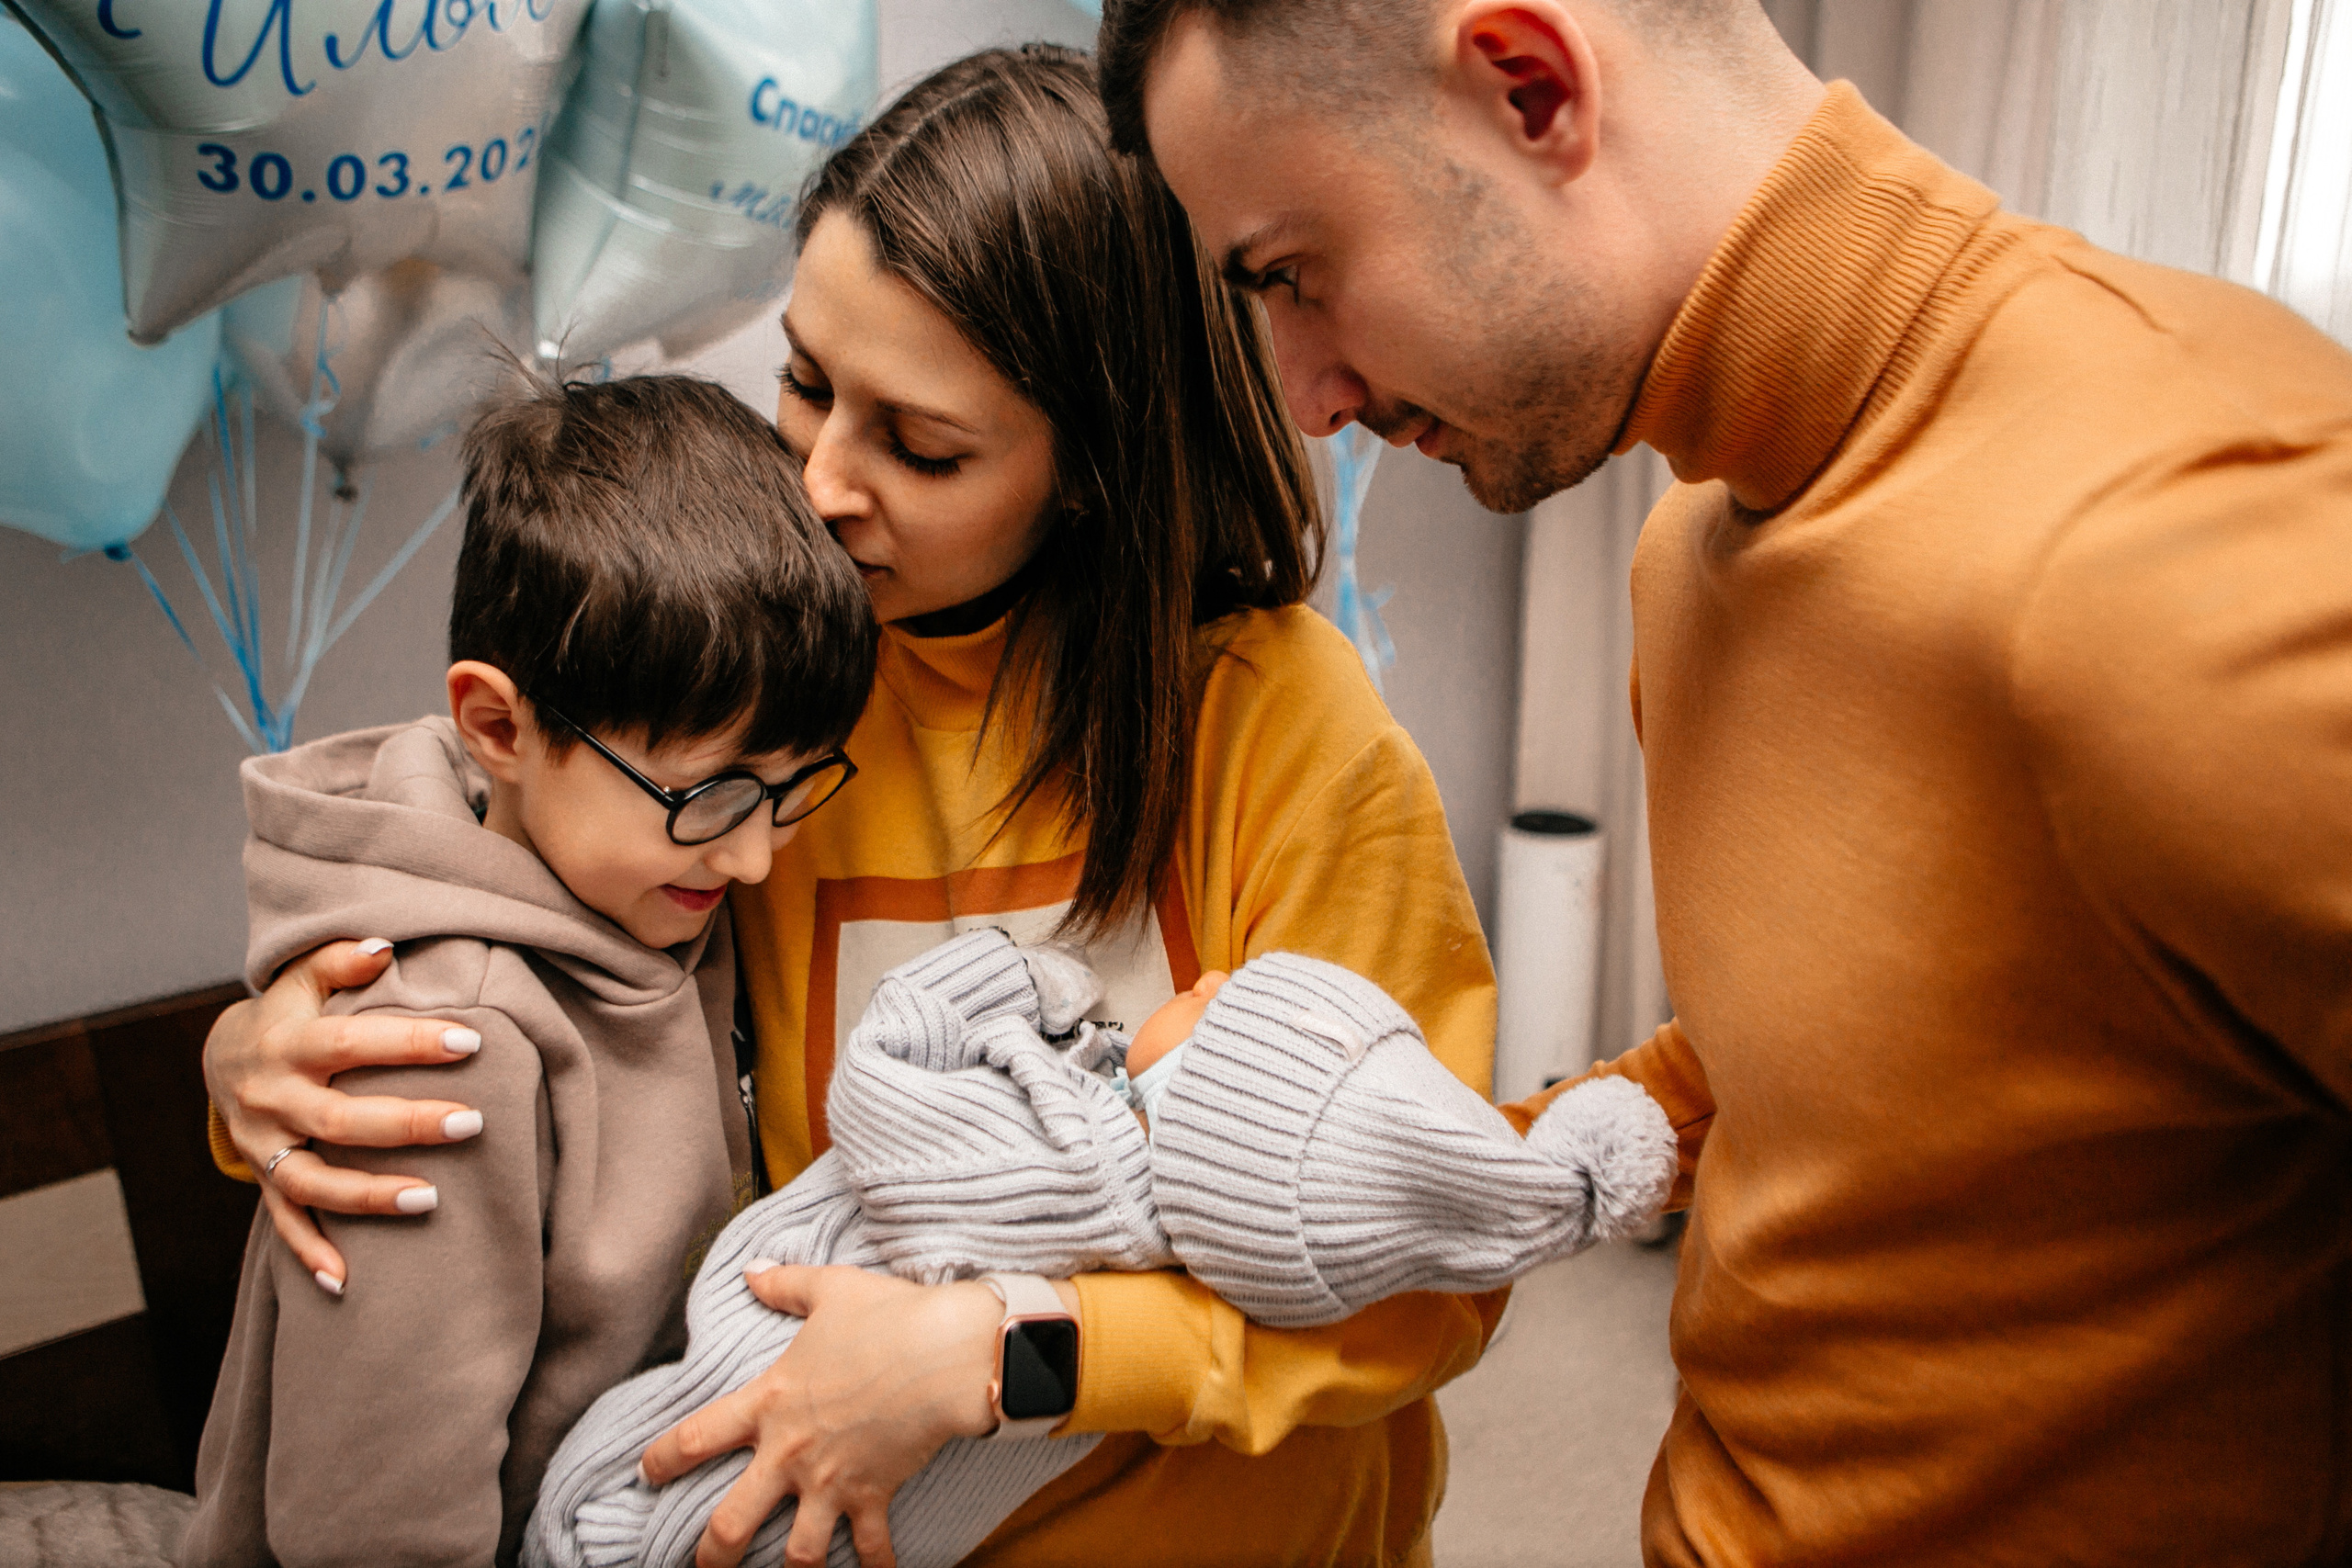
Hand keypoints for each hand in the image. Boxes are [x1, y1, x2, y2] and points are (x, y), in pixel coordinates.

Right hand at [204, 938, 485, 1290]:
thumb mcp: (302, 981)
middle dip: (405, 1124)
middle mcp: (272, 1099)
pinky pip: (285, 1223)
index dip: (407, 1042)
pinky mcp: (265, 1179)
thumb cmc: (288, 1014)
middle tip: (472, 1122)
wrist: (222, 1058)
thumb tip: (384, 944)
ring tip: (430, 1199)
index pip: (350, 1043)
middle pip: (338, 1120)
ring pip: (311, 1181)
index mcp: (288, 1045)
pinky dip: (311, 1254)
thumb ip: (341, 962)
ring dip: (367, 1196)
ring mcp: (265, 1146)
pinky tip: (346, 1284)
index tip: (469, 1040)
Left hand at [640, 1264, 1049, 1567]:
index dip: (663, 1458)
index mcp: (770, 1402)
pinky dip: (875, 1567)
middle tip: (701, 1566)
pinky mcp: (875, 1494)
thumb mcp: (830, 1289)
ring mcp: (832, 1481)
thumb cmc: (888, 1316)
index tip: (647, 1472)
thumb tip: (751, 1270)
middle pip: (731, 1521)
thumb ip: (784, 1284)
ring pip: (797, 1552)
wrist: (947, 1351)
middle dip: (710, 1554)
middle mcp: (791, 1452)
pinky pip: (872, 1548)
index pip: (697, 1436)